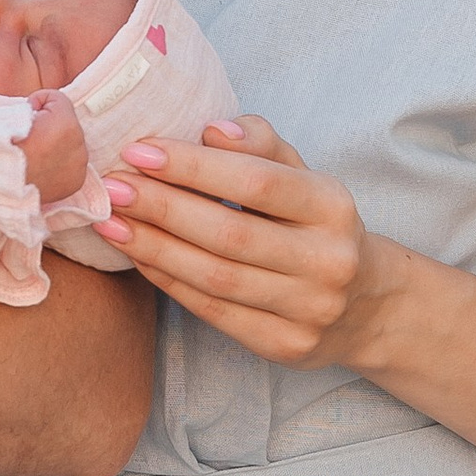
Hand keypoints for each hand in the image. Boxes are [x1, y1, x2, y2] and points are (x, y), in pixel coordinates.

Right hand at [22, 91, 87, 205]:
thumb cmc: (0, 147)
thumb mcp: (11, 111)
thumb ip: (34, 105)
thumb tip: (38, 111)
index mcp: (65, 123)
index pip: (57, 100)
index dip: (36, 105)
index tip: (23, 116)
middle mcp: (78, 144)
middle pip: (66, 123)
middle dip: (50, 126)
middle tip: (27, 138)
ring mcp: (79, 166)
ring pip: (69, 144)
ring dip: (56, 145)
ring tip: (33, 155)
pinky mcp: (76, 181)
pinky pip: (71, 164)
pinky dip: (59, 164)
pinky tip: (42, 168)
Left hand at [95, 116, 394, 364]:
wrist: (365, 304)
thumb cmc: (313, 224)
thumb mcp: (301, 175)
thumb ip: (259, 144)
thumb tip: (212, 129)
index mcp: (333, 205)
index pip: (256, 182)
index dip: (194, 167)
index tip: (139, 151)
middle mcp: (328, 260)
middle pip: (230, 233)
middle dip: (162, 208)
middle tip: (111, 188)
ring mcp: (309, 309)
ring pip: (216, 278)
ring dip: (154, 247)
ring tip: (111, 222)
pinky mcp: (286, 345)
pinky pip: (214, 312)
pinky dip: (169, 282)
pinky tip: (139, 256)